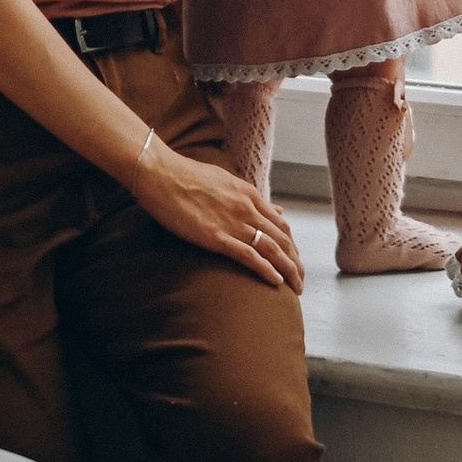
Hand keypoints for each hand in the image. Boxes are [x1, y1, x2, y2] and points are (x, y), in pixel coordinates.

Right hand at [127, 135, 304, 289]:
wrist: (160, 174)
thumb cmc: (186, 176)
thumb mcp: (225, 181)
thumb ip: (250, 197)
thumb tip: (275, 208)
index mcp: (249, 194)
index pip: (280, 224)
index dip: (291, 245)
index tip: (294, 259)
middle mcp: (247, 208)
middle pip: (282, 239)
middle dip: (295, 262)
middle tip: (300, 280)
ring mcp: (234, 222)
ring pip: (272, 249)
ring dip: (288, 270)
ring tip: (296, 287)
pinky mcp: (217, 237)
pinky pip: (249, 256)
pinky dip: (266, 270)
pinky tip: (276, 282)